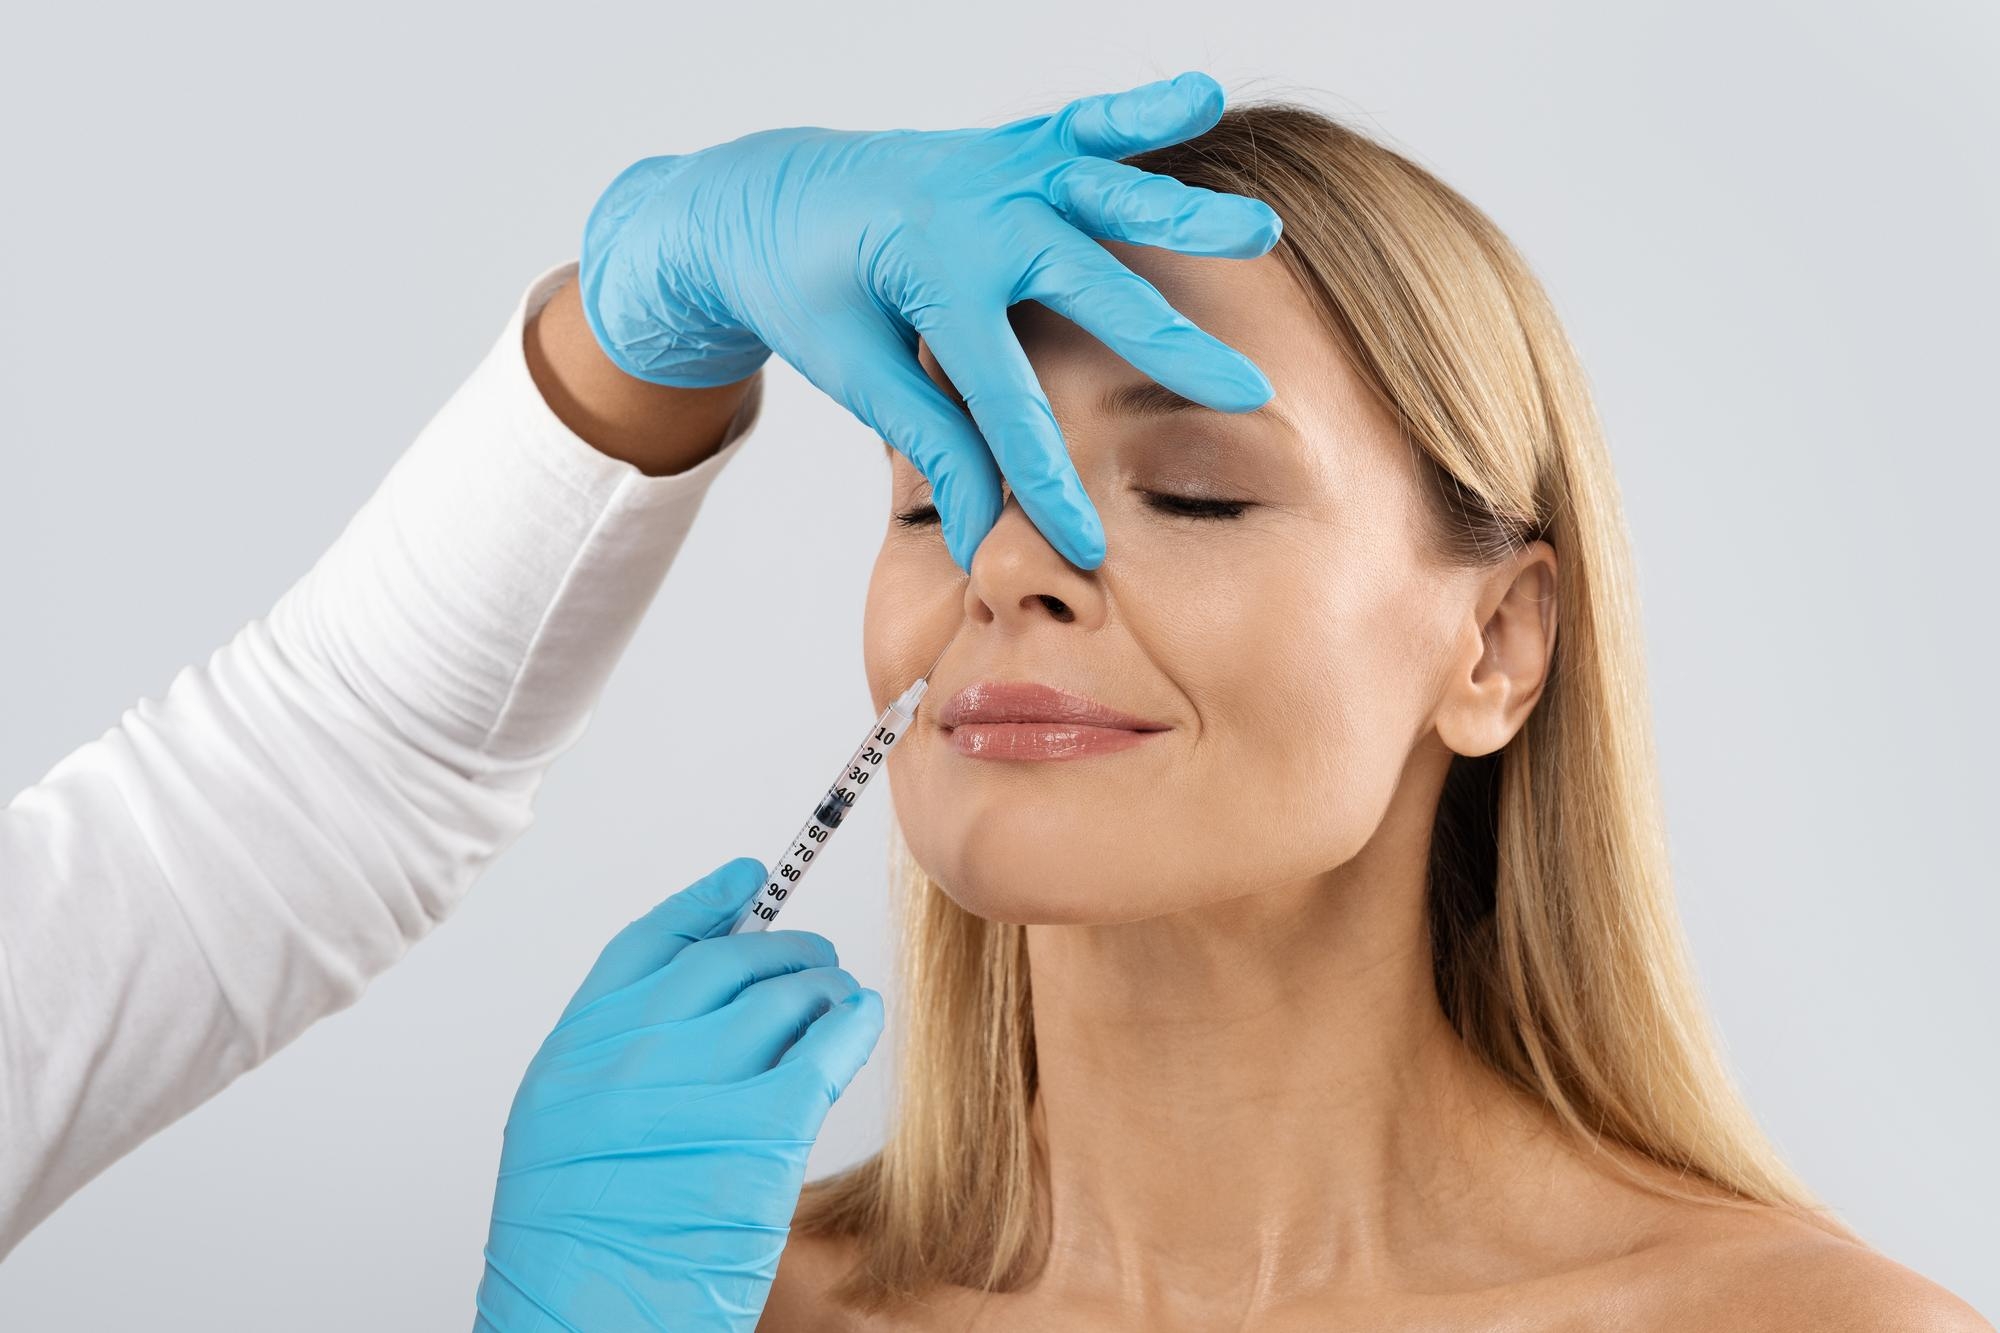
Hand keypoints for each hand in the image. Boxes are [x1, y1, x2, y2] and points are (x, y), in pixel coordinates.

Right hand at [472, 856, 883, 1331]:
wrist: (583, 1326)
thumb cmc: (577, 1250)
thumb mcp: (564, 1137)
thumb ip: (620, 1062)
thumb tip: (702, 1003)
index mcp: (574, 1054)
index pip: (647, 946)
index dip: (703, 903)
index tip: (747, 878)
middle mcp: (631, 1054)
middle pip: (725, 963)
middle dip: (779, 951)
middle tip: (813, 958)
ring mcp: (696, 1085)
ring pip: (783, 998)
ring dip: (822, 989)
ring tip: (839, 998)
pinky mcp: (760, 1128)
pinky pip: (824, 1047)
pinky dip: (851, 1023)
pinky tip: (861, 1019)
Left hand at [578, 70, 1282, 571]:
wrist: (761, 193)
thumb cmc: (803, 288)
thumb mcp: (854, 372)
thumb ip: (928, 438)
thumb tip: (981, 531)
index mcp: (930, 276)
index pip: (1006, 400)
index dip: (1047, 479)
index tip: (1088, 547)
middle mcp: (977, 212)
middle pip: (1093, 290)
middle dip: (1171, 349)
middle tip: (1248, 394)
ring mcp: (1000, 168)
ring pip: (1109, 192)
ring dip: (1186, 213)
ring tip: (1263, 231)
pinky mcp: (1012, 145)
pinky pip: (1085, 124)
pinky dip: (1141, 111)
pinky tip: (1202, 94)